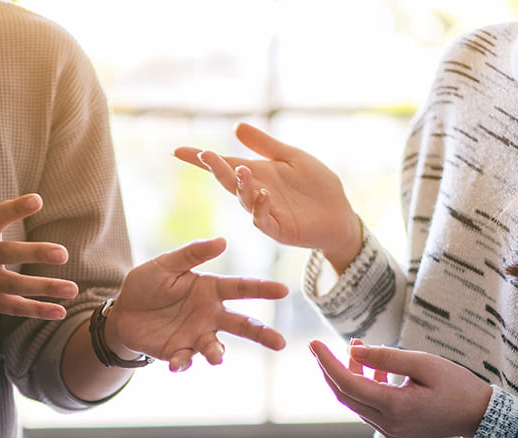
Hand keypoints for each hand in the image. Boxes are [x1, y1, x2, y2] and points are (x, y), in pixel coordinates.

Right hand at [0, 193, 78, 320]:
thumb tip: (22, 207)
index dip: (15, 208)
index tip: (37, 200)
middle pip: (8, 253)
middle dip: (35, 253)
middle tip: (62, 253)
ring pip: (16, 285)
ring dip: (45, 287)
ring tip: (73, 289)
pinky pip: (14, 307)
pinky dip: (37, 310)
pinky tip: (59, 311)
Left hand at [107, 237, 287, 371]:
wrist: (122, 313)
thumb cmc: (147, 284)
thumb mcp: (166, 264)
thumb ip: (192, 254)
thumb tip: (222, 241)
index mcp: (211, 290)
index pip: (242, 288)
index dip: (262, 289)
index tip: (283, 290)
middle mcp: (210, 315)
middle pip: (242, 325)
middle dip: (262, 334)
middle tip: (280, 343)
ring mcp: (196, 336)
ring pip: (216, 347)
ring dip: (217, 353)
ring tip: (217, 358)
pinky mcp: (180, 352)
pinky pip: (186, 360)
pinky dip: (183, 363)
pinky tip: (176, 364)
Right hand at [174, 123, 361, 272]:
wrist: (339, 214)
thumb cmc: (316, 186)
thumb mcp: (291, 157)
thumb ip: (265, 145)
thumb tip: (237, 127)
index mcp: (256, 175)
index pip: (224, 165)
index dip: (201, 160)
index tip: (178, 151)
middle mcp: (255, 193)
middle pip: (229, 181)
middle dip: (216, 169)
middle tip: (205, 155)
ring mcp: (265, 213)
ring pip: (244, 200)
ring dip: (240, 186)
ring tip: (241, 170)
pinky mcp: (279, 229)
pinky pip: (264, 220)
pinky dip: (261, 208)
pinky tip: (263, 194)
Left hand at [309, 339, 491, 437]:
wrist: (481, 416)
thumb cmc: (458, 385)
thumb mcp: (424, 363)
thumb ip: (387, 357)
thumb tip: (353, 350)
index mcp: (394, 407)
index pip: (347, 383)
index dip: (327, 362)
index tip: (313, 343)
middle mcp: (387, 423)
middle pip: (344, 395)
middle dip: (331, 369)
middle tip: (323, 346)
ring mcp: (389, 430)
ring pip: (355, 401)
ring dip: (350, 375)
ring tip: (358, 348)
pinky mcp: (393, 430)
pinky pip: (368, 407)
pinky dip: (364, 386)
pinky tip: (373, 368)